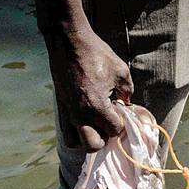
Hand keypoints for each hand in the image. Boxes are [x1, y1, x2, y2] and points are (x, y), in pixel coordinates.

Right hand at [48, 30, 133, 150]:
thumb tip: (126, 103)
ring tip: (95, 124)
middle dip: (104, 137)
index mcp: (97, 106)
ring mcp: (68, 113)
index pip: (114, 130)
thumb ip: (127, 91)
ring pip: (77, 143)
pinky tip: (84, 120)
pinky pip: (66, 132)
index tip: (119, 110)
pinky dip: (75, 132)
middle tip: (107, 122)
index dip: (120, 122)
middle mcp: (80, 114)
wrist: (68, 42)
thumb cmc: (96, 54)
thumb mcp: (121, 71)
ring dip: (88, 137)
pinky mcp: (60, 108)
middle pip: (94, 146)